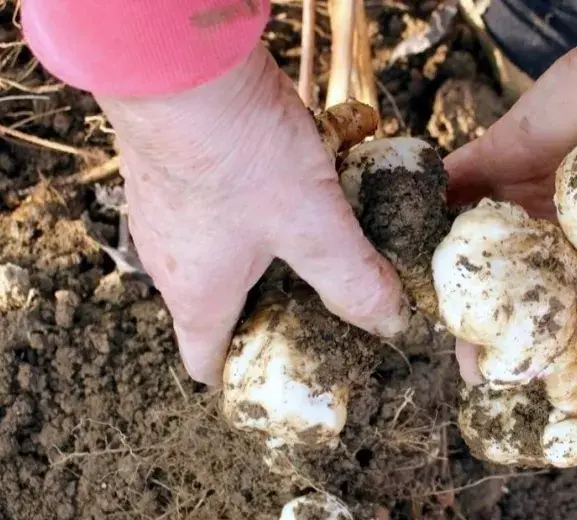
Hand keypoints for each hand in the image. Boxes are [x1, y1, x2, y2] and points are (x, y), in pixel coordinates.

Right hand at [96, 45, 407, 384]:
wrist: (180, 68)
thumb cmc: (240, 155)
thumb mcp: (314, 224)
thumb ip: (352, 278)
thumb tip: (391, 321)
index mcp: (197, 295)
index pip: (208, 361)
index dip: (245, 373)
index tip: (288, 365)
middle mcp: (169, 262)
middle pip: (216, 308)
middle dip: (267, 310)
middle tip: (319, 299)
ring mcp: (163, 213)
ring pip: (214, 254)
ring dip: (260, 254)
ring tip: (312, 236)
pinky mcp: (169, 170)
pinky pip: (211, 207)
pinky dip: (246, 208)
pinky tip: (285, 181)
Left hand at [445, 0, 576, 404]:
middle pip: (541, 308)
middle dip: (519, 347)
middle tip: (494, 375)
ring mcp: (542, 201)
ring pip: (494, 261)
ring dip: (470, 300)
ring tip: (452, 335)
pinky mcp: (509, 158)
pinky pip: (461, 189)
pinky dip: (434, 216)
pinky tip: (418, 257)